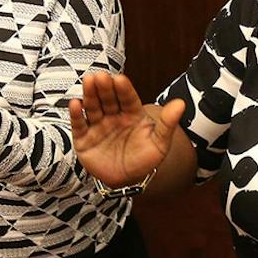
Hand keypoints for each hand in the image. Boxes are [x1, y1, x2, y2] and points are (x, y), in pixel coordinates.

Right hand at [69, 71, 184, 187]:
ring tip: (88, 82)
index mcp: (132, 114)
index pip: (128, 98)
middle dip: (104, 88)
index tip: (120, 79)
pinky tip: (75, 103)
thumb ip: (167, 123)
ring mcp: (98, 126)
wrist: (128, 181)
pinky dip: (76, 114)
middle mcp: (113, 116)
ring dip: (90, 95)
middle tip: (101, 76)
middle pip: (108, 99)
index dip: (124, 89)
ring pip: (93, 107)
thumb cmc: (145, 159)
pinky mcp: (84, 138)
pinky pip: (79, 124)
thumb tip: (181, 103)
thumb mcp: (160, 143)